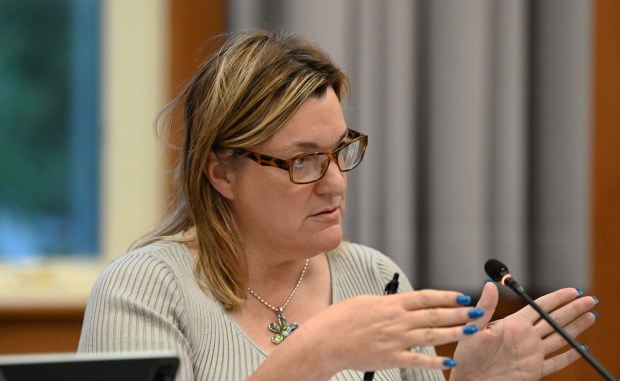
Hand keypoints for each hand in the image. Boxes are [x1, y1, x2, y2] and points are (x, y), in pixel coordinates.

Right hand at [301, 290, 484, 374]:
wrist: (325, 341)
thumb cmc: (339, 319)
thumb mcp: (364, 302)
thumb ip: (387, 304)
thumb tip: (401, 304)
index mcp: (391, 304)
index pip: (426, 297)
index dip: (447, 297)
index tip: (463, 296)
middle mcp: (397, 320)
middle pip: (435, 315)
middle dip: (459, 313)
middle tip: (477, 311)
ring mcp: (395, 340)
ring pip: (432, 336)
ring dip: (454, 333)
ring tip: (471, 330)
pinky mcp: (391, 358)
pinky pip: (418, 360)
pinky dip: (435, 361)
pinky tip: (449, 361)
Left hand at [450, 282, 597, 380]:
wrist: (468, 380)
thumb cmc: (466, 354)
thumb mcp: (474, 327)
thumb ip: (486, 307)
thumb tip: (490, 284)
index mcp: (513, 324)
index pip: (540, 307)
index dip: (557, 298)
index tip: (573, 291)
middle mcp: (525, 336)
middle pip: (554, 320)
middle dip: (573, 309)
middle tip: (590, 300)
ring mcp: (531, 353)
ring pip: (559, 338)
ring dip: (576, 328)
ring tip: (591, 316)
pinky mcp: (534, 371)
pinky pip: (556, 363)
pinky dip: (569, 357)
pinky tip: (580, 348)